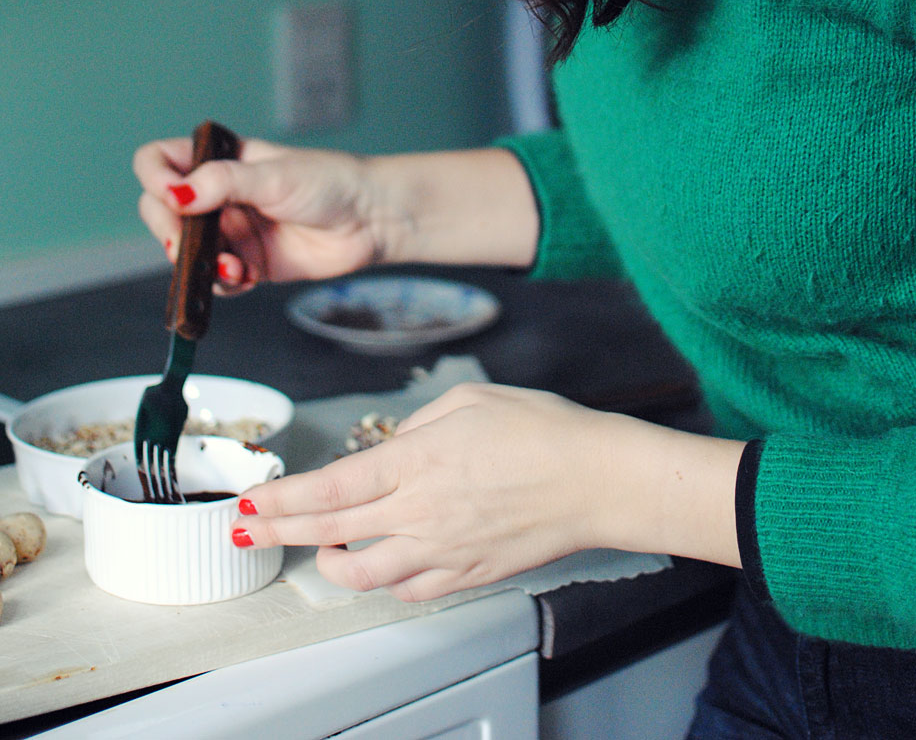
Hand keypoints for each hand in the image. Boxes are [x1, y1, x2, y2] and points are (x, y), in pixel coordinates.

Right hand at [133, 135, 383, 292]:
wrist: (371, 220)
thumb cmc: (331, 182)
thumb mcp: (274, 175)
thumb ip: (222, 182)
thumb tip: (174, 193)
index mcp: (220, 159)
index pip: (159, 161)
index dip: (155, 177)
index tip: (172, 195)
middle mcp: (219, 194)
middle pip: (160, 210)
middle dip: (169, 230)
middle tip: (188, 242)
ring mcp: (231, 230)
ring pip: (184, 250)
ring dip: (197, 262)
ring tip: (232, 266)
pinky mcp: (247, 263)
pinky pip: (213, 279)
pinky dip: (221, 282)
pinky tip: (246, 276)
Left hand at [232, 382, 620, 599]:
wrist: (595, 478)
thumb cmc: (542, 429)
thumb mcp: (469, 400)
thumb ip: (418, 424)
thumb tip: (395, 446)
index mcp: (417, 461)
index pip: (330, 487)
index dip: (282, 499)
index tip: (250, 502)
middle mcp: (420, 511)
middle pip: (331, 530)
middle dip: (279, 531)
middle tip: (245, 531)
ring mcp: (442, 549)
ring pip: (363, 574)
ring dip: (327, 564)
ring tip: (315, 551)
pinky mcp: (466, 573)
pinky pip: (408, 590)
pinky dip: (383, 582)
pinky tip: (376, 570)